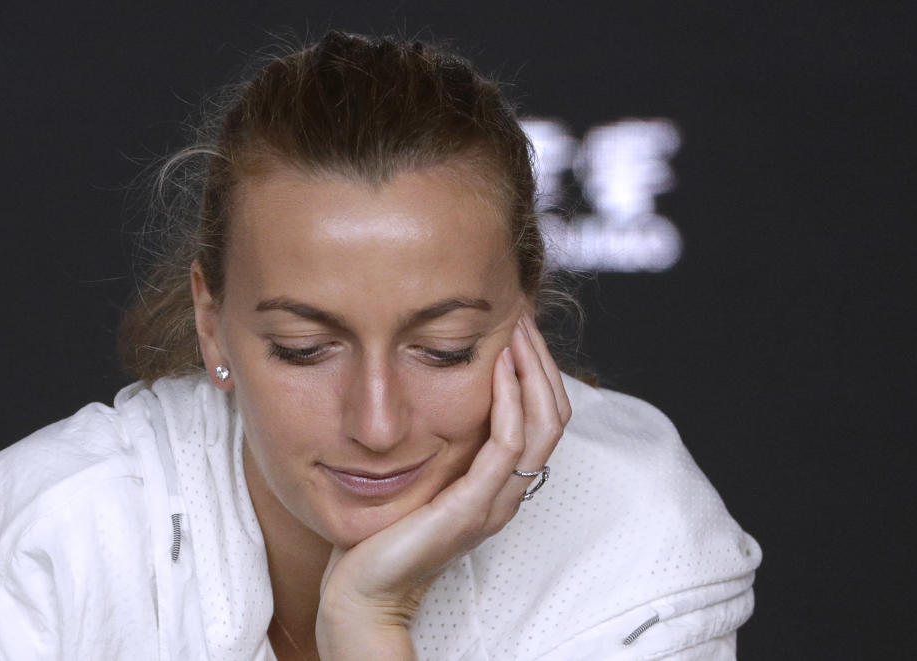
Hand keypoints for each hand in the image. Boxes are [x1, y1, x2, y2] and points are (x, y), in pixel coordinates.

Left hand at [314, 313, 571, 658]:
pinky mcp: (472, 508)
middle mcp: (508, 493)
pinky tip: (498, 369)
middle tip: (523, 316)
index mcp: (501, 486)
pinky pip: (507, 446)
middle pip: (553, 416)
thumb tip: (436, 392)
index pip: (544, 418)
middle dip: (542, 360)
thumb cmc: (384, 534)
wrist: (363, 592)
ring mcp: (495, 503)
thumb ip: (442, 444)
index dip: (539, 371)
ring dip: (533, 370)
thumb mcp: (422, 476)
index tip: (518, 327)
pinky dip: (509, 401)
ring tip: (517, 330)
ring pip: (541, 425)